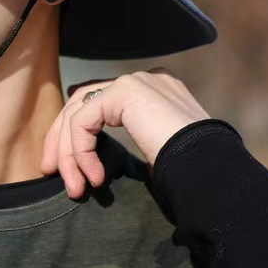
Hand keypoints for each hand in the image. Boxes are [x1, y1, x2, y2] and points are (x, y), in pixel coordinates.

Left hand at [39, 66, 210, 197]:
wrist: (215, 174)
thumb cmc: (192, 173)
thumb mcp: (157, 151)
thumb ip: (130, 139)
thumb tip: (91, 157)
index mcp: (152, 91)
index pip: (98, 104)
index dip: (76, 135)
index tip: (66, 169)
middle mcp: (143, 79)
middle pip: (82, 103)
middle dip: (62, 141)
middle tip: (51, 172)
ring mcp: (135, 81)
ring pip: (79, 112)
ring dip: (68, 152)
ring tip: (74, 188)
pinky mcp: (126, 92)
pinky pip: (84, 120)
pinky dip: (80, 150)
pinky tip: (93, 177)